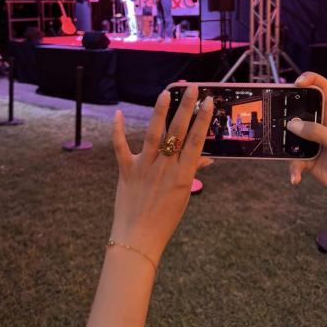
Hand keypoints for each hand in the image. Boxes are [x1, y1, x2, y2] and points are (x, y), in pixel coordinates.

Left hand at [111, 86, 213, 265]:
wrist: (139, 239)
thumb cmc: (165, 218)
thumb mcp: (183, 195)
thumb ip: (192, 172)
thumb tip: (207, 159)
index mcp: (183, 175)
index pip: (196, 141)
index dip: (203, 119)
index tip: (209, 101)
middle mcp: (165, 168)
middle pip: (178, 132)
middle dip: (186, 108)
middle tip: (192, 88)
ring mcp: (145, 168)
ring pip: (154, 135)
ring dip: (160, 113)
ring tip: (166, 93)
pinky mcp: (126, 170)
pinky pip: (121, 147)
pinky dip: (118, 130)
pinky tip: (117, 113)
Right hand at [287, 72, 326, 216]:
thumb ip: (317, 132)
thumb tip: (293, 125)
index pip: (323, 89)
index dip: (311, 80)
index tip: (297, 83)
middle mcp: (321, 124)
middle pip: (301, 109)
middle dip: (288, 109)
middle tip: (277, 111)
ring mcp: (313, 140)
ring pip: (292, 134)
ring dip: (286, 141)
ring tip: (281, 146)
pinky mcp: (307, 157)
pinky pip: (294, 159)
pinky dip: (293, 169)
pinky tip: (295, 177)